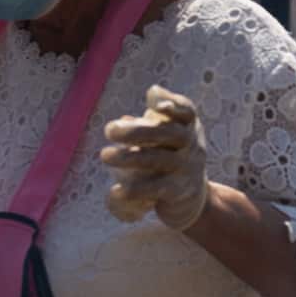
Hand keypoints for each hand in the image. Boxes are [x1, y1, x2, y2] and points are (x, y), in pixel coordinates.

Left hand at [101, 84, 208, 230]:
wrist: (189, 198)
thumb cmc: (166, 159)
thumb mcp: (162, 138)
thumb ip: (146, 125)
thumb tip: (124, 119)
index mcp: (186, 128)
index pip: (186, 112)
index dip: (172, 103)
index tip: (152, 98)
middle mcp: (191, 147)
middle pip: (170, 133)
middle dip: (139, 131)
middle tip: (109, 130)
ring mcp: (185, 170)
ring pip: (159, 160)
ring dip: (130, 157)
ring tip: (105, 155)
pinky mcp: (176, 193)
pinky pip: (155, 189)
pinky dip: (135, 189)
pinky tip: (115, 190)